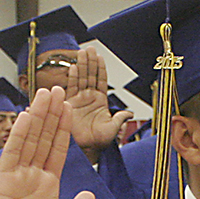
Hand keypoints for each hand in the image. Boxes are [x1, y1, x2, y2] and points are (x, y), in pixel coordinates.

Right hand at [0, 87, 93, 198]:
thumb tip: (88, 195)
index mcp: (47, 186)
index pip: (56, 150)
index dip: (62, 129)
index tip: (67, 107)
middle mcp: (31, 178)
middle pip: (43, 139)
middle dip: (51, 114)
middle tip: (57, 89)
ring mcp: (16, 178)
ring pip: (29, 140)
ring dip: (38, 117)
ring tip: (46, 94)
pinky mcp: (2, 182)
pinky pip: (12, 154)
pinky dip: (19, 135)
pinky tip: (26, 117)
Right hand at [64, 48, 132, 162]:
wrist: (84, 149)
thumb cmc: (98, 142)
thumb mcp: (112, 129)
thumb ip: (120, 119)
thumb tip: (130, 113)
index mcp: (101, 101)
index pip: (101, 80)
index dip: (100, 68)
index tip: (99, 56)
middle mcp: (89, 98)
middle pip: (90, 76)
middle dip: (90, 62)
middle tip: (89, 49)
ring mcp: (79, 100)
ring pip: (81, 79)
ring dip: (82, 65)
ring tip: (81, 52)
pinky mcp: (69, 104)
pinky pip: (71, 88)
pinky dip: (72, 78)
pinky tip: (74, 68)